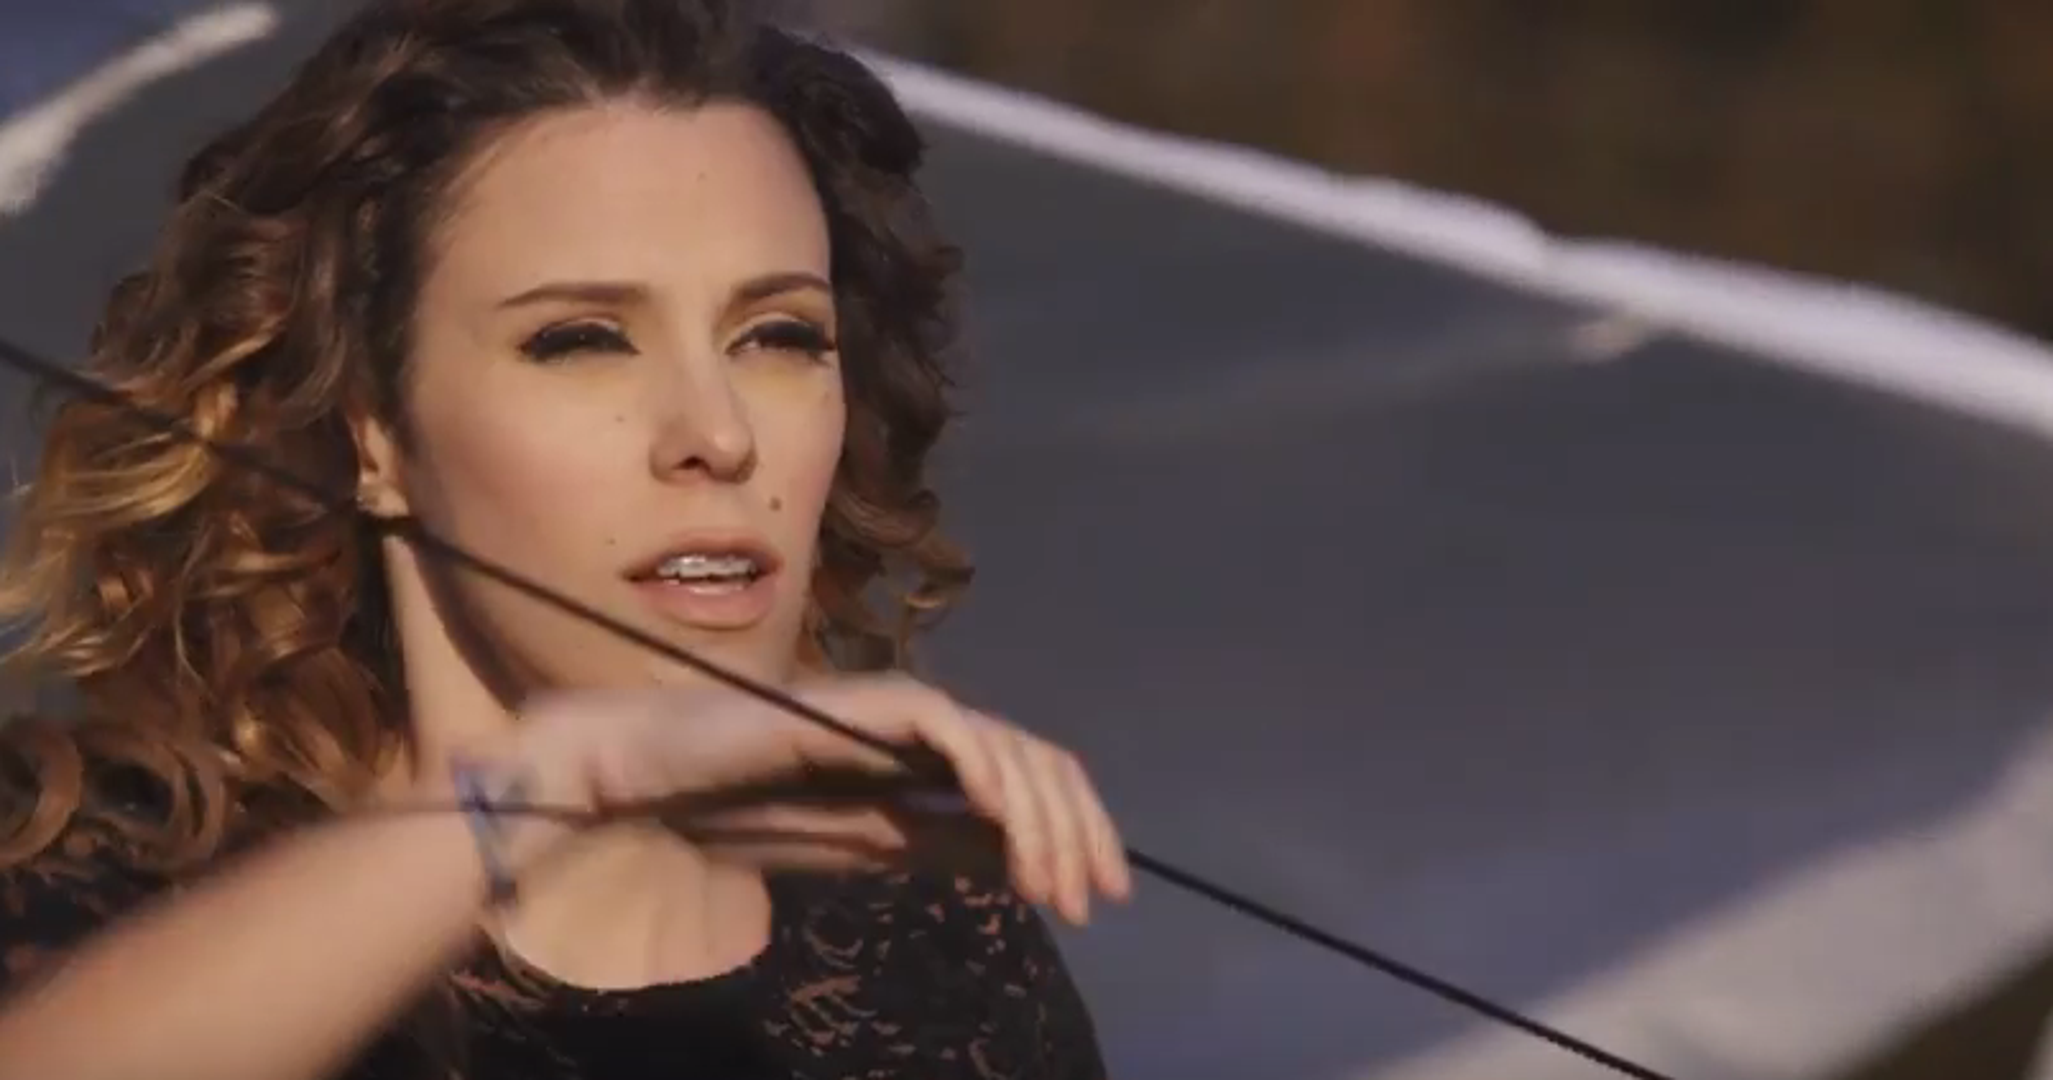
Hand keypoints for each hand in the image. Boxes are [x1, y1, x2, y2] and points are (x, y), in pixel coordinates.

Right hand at [506, 674, 1132, 923]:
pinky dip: (981, 768)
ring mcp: (904, 707)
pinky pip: (944, 726)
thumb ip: (947, 845)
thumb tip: (1025, 865)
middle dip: (1076, 832)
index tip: (1098, 899)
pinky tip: (997, 817)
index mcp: (939, 757)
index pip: (1035, 782)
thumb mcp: (874, 846)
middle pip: (1040, 762)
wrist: (671, 784)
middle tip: (1089, 900)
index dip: (1078, 833)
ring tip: (1046, 884)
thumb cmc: (755, 808)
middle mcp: (935, 724)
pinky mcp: (867, 701)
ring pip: (1005, 746)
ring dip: (1038, 820)